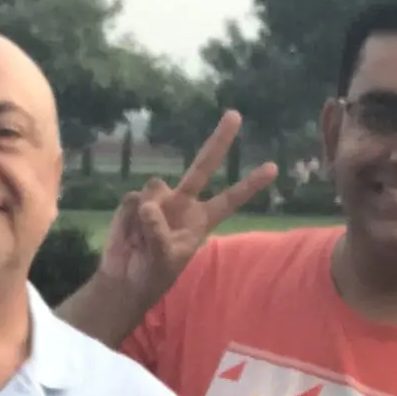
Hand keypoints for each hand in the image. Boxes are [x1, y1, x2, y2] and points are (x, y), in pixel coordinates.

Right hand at [97, 112, 280, 317]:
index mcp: (201, 220)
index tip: (273, 168)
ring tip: (141, 240)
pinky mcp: (134, 201)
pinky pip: (132, 200)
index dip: (249, 185)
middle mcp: (183, 202)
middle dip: (219, 141)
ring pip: (155, 186)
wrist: (123, 280)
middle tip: (236, 114)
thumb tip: (148, 205)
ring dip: (147, 212)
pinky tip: (128, 235)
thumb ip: (159, 233)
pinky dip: (128, 219)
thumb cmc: (153, 274)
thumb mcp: (164, 261)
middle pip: (203, 167)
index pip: (230, 200)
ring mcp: (158, 199)